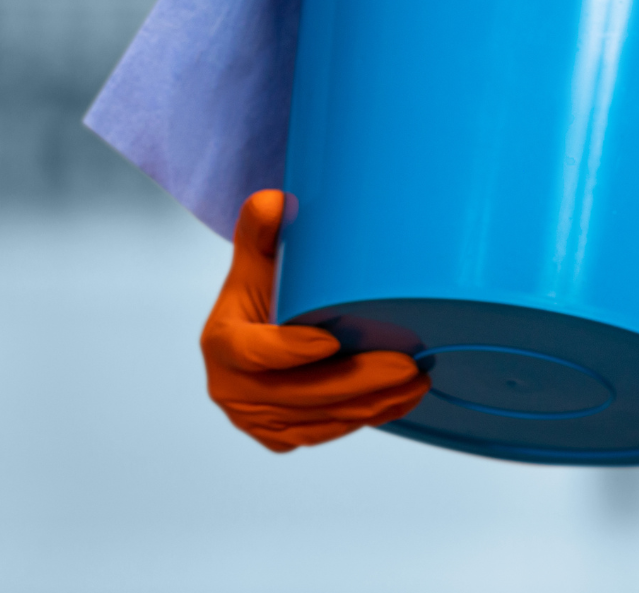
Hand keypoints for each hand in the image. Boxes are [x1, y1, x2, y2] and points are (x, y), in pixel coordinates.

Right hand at [201, 189, 429, 451]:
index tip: (332, 340)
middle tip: (407, 365)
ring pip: (318, 420)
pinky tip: (399, 401)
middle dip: (358, 383)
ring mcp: (254, 419)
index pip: (253, 352)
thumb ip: (261, 227)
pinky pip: (323, 433)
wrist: (260, 326)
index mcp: (221, 342)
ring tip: (417, 382)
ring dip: (371, 406)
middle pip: (299, 395)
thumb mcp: (260, 253)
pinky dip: (363, 419)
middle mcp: (231, 389)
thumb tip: (276, 202)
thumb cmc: (266, 286)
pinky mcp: (278, 436)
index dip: (290, 351)